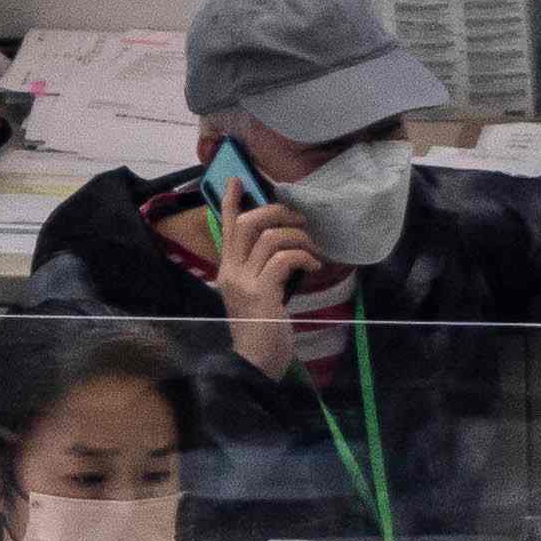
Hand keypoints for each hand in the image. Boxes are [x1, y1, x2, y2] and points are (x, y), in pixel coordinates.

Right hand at [197, 200, 330, 373]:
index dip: (230, 202)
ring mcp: (244, 282)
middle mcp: (230, 272)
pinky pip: (284, 259)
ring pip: (268, 238)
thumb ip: (262, 269)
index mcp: (227, 270)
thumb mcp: (259, 292)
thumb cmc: (262, 328)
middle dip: (276, 213)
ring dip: (297, 237)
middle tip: (299, 219)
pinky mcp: (262, 294)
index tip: (237, 179)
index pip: (225, 228)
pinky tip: (315, 266)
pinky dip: (304, 257)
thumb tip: (283, 245)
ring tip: (313, 249)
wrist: (256, 361)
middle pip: (246, 224)